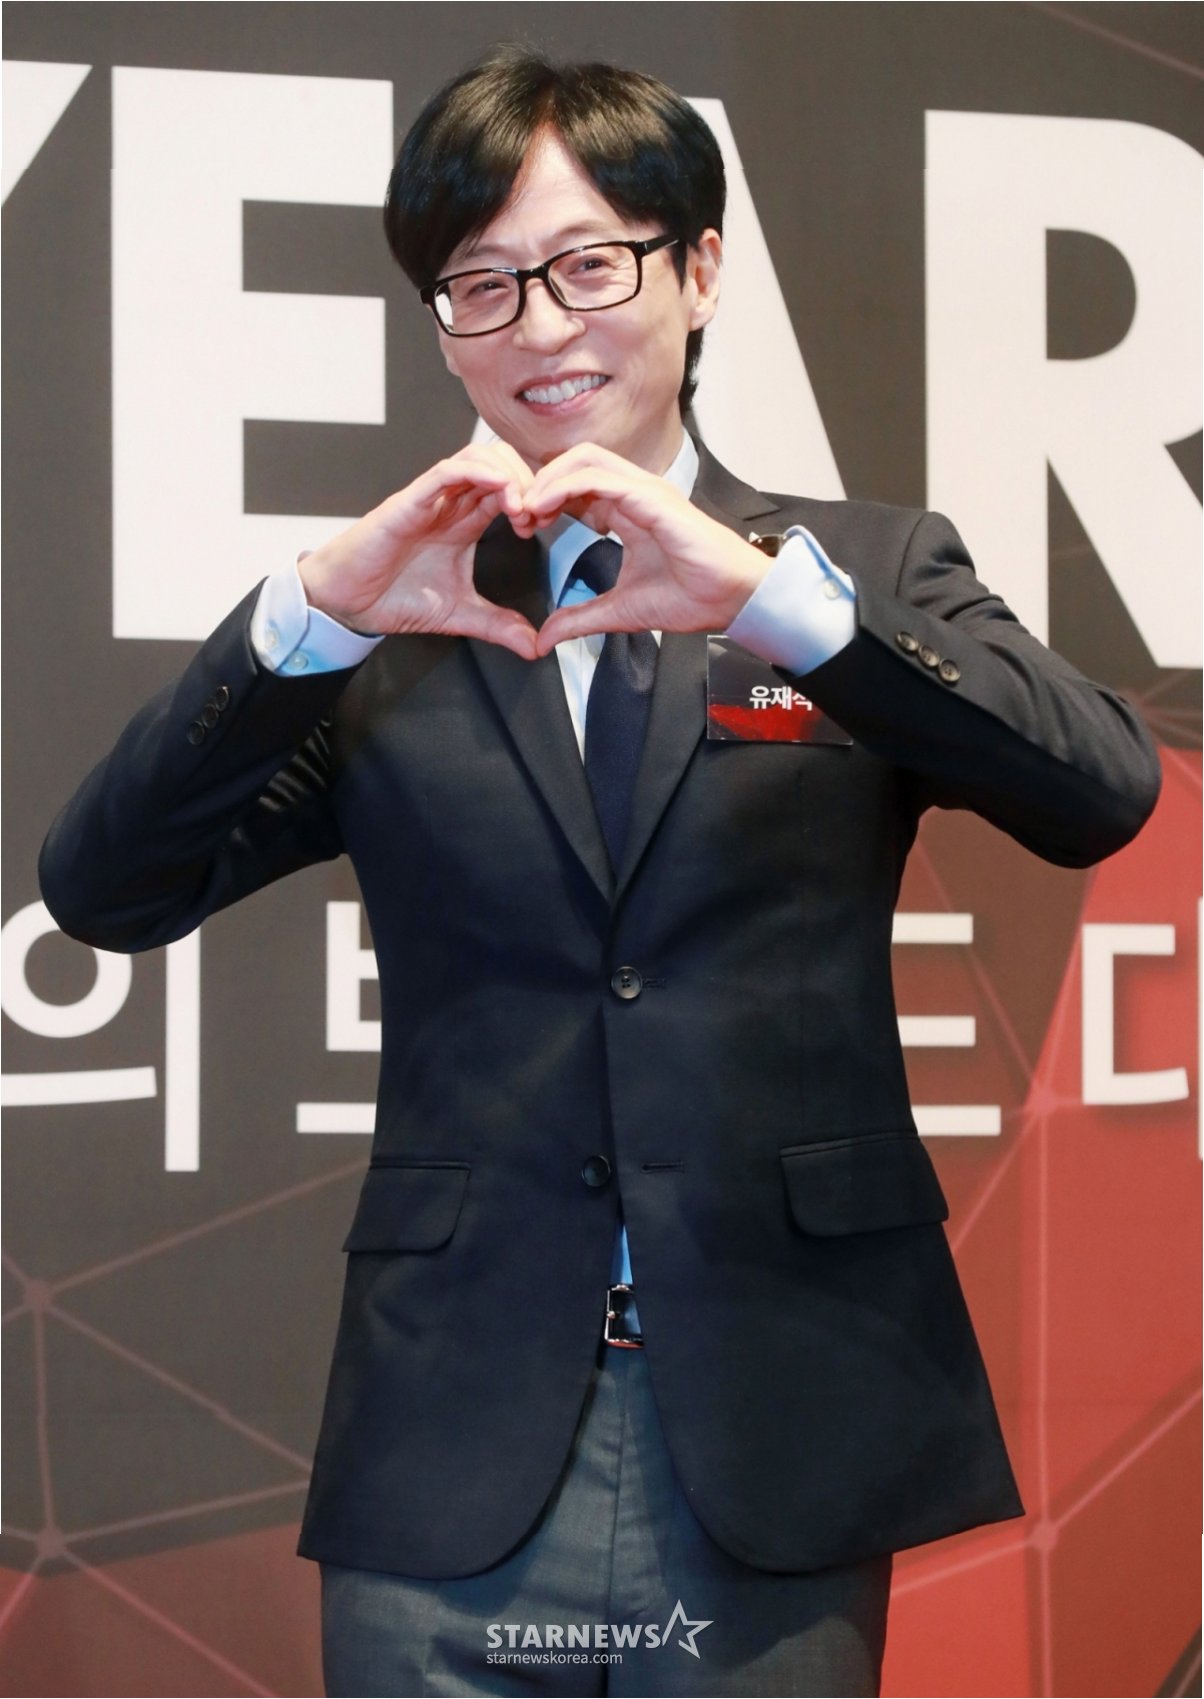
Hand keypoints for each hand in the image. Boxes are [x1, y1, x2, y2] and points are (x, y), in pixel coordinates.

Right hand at [298, 441, 538, 659]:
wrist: (347, 603)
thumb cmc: (393, 597)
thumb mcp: (460, 615)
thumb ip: (499, 626)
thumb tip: (534, 647)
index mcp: (464, 521)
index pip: (509, 489)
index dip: (534, 498)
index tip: (543, 524)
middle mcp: (450, 503)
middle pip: (500, 462)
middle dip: (528, 481)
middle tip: (535, 515)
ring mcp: (430, 499)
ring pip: (477, 458)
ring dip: (507, 474)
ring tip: (519, 507)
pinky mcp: (409, 501)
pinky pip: (446, 471)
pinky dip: (477, 473)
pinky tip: (499, 489)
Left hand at [526, 445, 768, 655]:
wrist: (731, 599)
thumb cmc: (692, 597)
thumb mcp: (619, 611)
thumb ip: (579, 619)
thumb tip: (544, 639)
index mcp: (628, 511)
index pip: (576, 486)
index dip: (545, 500)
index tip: (524, 527)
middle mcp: (635, 493)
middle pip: (574, 461)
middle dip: (540, 482)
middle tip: (519, 516)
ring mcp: (644, 490)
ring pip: (583, 459)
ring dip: (548, 479)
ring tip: (528, 510)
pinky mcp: (651, 496)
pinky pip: (599, 476)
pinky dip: (565, 485)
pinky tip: (546, 507)